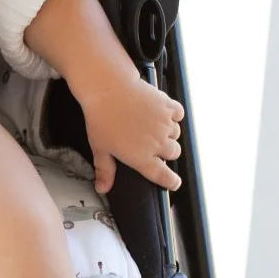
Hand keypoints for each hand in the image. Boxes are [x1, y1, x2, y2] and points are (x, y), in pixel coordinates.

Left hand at [77, 72, 184, 194]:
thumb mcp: (100, 148)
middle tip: (152, 144)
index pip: (164, 176)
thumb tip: (103, 188)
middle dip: (166, 151)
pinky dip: (173, 114)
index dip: (171, 181)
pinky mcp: (168, 107)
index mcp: (142, 158)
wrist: (108, 89)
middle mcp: (157, 143)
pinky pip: (178, 114)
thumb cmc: (102, 119)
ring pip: (176, 134)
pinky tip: (161, 112)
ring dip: (168, 132)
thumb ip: (105, 170)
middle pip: (174, 153)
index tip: (173, 182)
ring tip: (152, 125)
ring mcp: (165, 125)